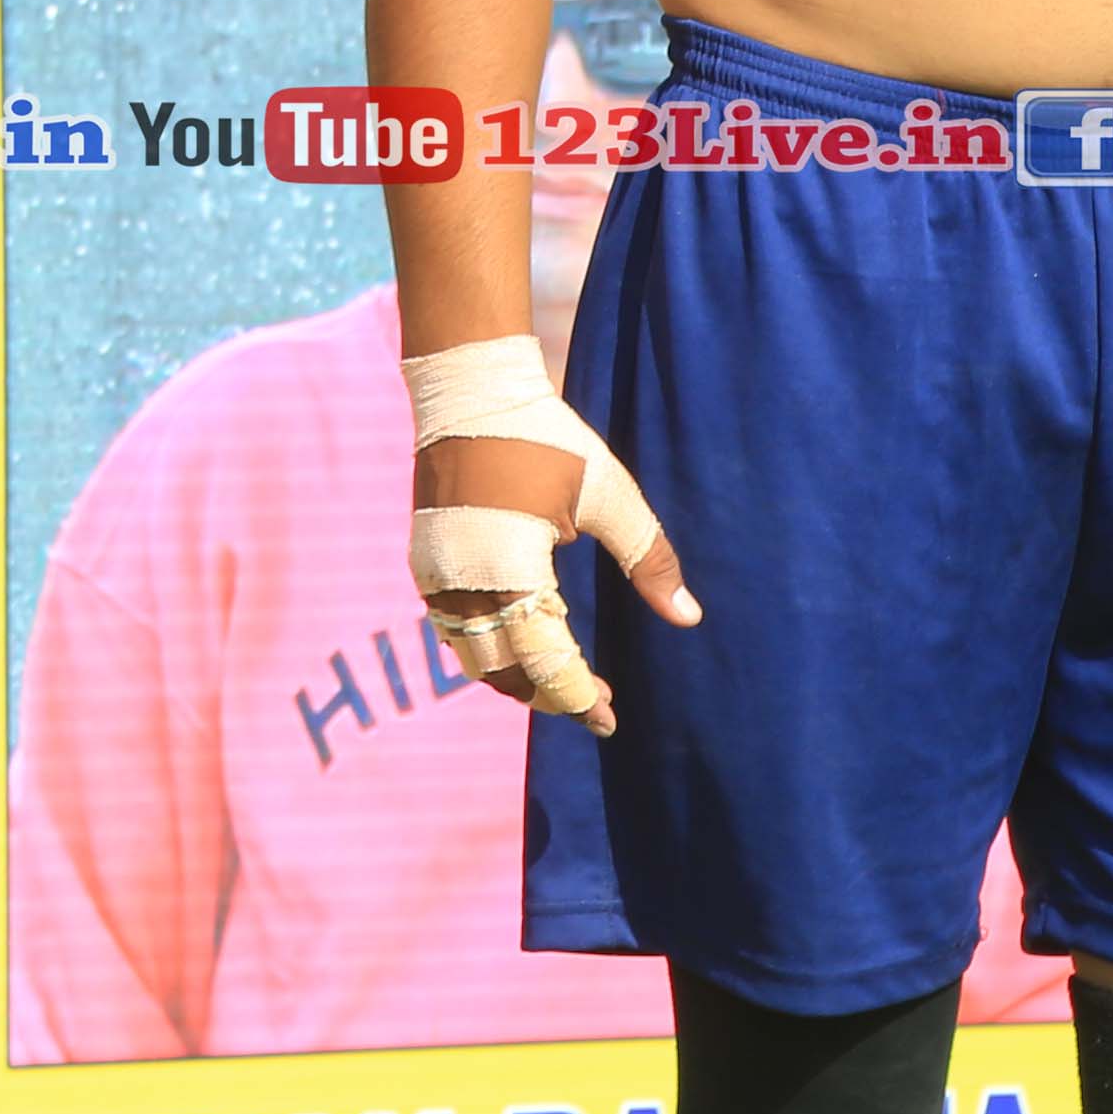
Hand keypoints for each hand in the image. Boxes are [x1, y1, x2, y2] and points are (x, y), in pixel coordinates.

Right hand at [409, 415, 698, 738]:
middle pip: (504, 673)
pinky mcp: (423, 564)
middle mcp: (462, 583)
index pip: (545, 662)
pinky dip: (488, 649)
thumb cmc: (545, 437)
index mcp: (509, 570)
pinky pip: (454, 630)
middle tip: (597, 705)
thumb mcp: (608, 493)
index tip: (610, 720)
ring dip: (517, 677)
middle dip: (550, 696)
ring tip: (564, 680)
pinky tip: (525, 641)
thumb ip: (648, 558)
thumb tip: (689, 618)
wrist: (468, 393)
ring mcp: (435, 576)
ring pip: (473, 658)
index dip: (578, 698)